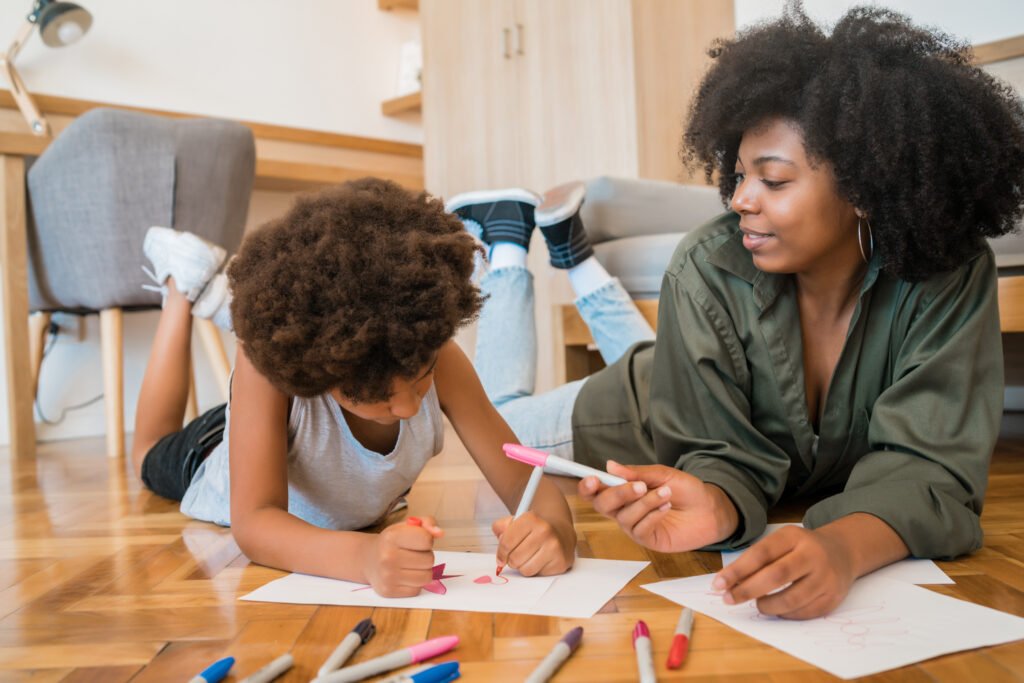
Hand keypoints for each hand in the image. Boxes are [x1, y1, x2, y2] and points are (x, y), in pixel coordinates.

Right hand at [362, 515, 443, 596]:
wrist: (368, 559)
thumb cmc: (392, 541)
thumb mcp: (406, 526)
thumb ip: (426, 523)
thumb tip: (440, 533)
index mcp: (392, 536)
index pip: (427, 539)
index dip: (427, 540)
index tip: (418, 540)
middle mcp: (388, 557)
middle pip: (429, 560)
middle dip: (425, 556)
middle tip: (413, 554)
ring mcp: (387, 576)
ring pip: (426, 577)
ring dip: (423, 571)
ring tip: (411, 565)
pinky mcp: (389, 591)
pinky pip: (417, 590)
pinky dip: (414, 584)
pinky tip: (404, 576)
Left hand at [492, 512, 574, 575]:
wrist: (559, 532)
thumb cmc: (533, 530)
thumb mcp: (516, 522)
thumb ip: (501, 527)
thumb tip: (500, 538)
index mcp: (531, 519)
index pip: (506, 543)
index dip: (501, 553)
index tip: (501, 557)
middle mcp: (545, 531)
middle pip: (515, 558)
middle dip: (512, 560)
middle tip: (517, 555)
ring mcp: (554, 547)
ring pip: (525, 570)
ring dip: (523, 566)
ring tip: (529, 557)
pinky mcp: (560, 562)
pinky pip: (537, 575)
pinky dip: (535, 570)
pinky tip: (540, 561)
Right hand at [578, 460, 736, 552]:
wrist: (710, 509)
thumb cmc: (686, 490)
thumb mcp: (663, 474)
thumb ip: (637, 473)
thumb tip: (610, 466)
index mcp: (623, 492)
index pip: (597, 491)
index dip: (588, 486)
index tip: (592, 479)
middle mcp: (624, 510)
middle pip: (603, 505)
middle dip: (618, 495)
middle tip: (639, 486)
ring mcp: (634, 526)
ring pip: (624, 516)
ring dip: (645, 503)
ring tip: (666, 493)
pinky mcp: (648, 540)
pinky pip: (639, 529)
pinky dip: (652, 516)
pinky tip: (666, 508)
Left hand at [712, 525, 855, 619]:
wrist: (842, 552)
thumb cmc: (800, 548)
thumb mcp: (781, 542)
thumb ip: (757, 559)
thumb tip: (728, 583)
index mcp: (794, 536)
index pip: (761, 554)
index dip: (737, 570)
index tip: (718, 584)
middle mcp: (813, 555)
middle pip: (776, 576)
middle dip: (748, 590)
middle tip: (729, 599)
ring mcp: (826, 577)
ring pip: (791, 599)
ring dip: (767, 606)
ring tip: (758, 604)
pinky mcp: (833, 597)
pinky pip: (804, 612)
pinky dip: (785, 614)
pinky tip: (777, 609)